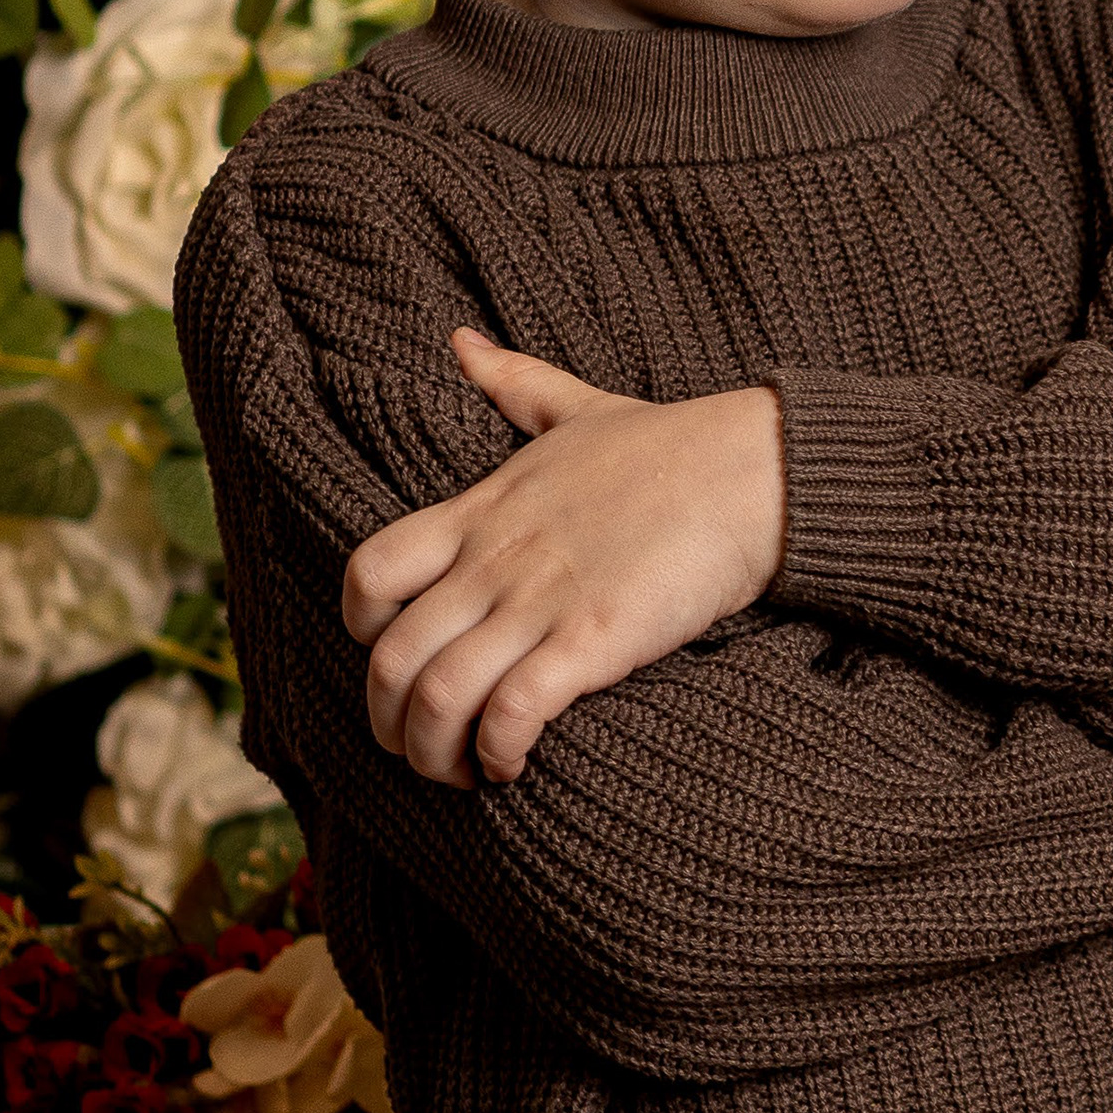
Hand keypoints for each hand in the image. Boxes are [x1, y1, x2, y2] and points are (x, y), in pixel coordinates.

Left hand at [341, 328, 785, 788]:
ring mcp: (539, 600)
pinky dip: (497, 752)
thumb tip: (460, 341)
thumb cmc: (669, 445)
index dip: (361, 630)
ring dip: (434, 754)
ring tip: (464, 772)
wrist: (751, 471)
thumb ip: (512, 382)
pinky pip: (511, 712)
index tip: (393, 657)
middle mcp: (494, 560)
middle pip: (389, 660)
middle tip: (419, 748)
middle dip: (388, 724)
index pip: (367, 573)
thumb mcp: (576, 405)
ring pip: (436, 697)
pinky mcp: (593, 638)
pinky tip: (514, 765)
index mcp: (481, 511)